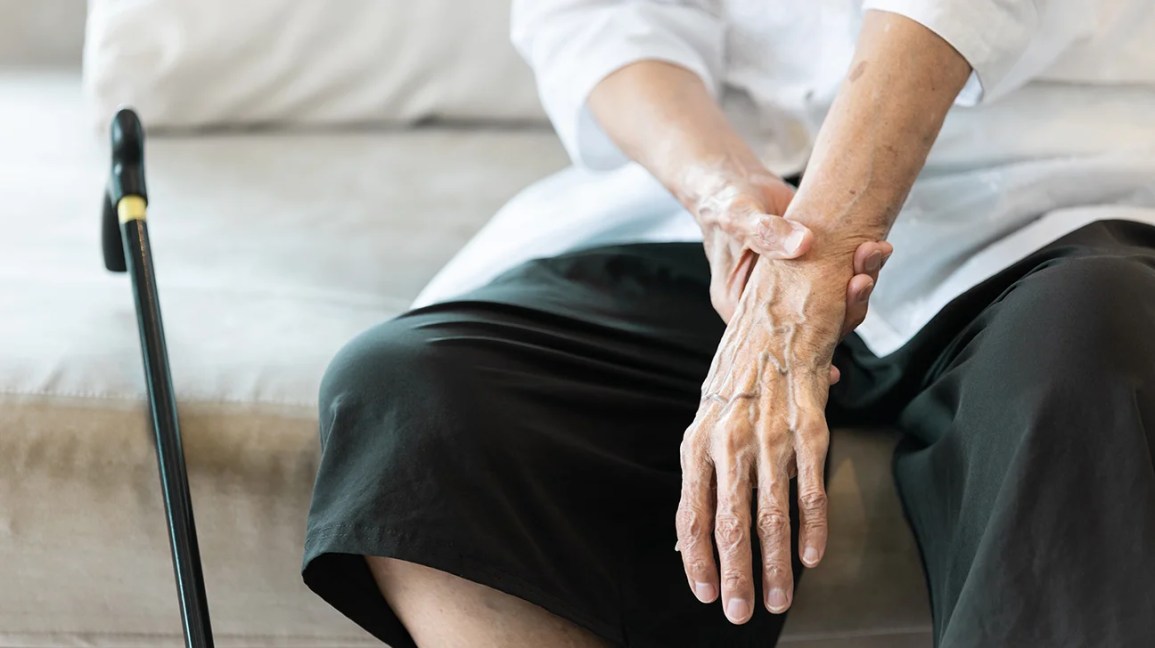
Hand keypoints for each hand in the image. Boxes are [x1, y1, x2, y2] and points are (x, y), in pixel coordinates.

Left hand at [675, 250, 850, 623]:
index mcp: (697, 439)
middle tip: (737, 614)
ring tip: (777, 602)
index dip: (695, 557)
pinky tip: (812, 558)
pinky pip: (811, 487)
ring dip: (772, 565)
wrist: (782, 300)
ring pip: (769, 514)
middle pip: (728, 523)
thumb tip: (701, 516)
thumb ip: (707, 461)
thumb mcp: (711, 409)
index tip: (702, 592)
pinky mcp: (809, 424)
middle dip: (733, 575)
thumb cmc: (744, 361)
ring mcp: (768, 434)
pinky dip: (812, 527)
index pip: (690, 512)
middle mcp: (726, 439)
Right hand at [690, 171, 890, 343]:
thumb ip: (765, 231)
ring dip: (860, 284)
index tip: (836, 322)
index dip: (810, 338)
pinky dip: (860, 265)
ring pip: (833, 304)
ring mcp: (794, 289)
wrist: (739, 182)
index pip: (777, 337)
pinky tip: (875, 247)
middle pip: (814, 326)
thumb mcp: (737, 216)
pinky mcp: (813, 270)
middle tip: (862, 278)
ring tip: (873, 252)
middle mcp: (770, 303)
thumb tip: (803, 244)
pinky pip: (841, 280)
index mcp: (740, 304)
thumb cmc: (726, 203)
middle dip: (846, 305)